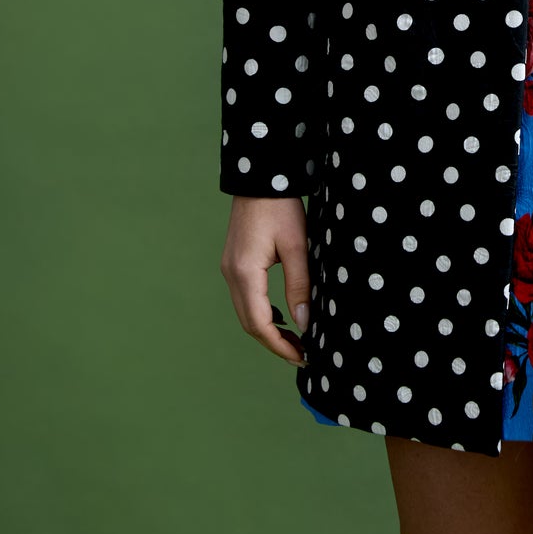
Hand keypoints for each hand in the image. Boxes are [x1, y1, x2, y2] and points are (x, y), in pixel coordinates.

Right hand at [220, 196, 311, 366]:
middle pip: (249, 323)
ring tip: (295, 340)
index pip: (260, 324)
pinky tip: (281, 316)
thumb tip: (303, 323)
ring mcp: (229, 269)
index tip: (303, 357)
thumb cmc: (281, 207)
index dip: (280, 346)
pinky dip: (262, 313)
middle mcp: (231, 275)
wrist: (260, 176)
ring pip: (246, 312)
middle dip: (275, 343)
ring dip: (268, 330)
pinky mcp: (234, 263)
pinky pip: (245, 298)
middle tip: (302, 355)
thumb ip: (299, 285)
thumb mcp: (297, 246)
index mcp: (244, 273)